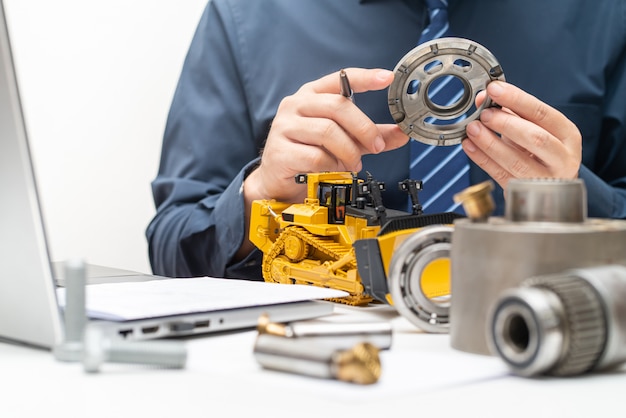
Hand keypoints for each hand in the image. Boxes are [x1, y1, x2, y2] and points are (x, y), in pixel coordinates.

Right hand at [245, 68, 408, 202]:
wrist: (277, 180)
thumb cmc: (309, 154)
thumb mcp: (344, 141)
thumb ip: (370, 136)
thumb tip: (402, 134)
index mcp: (312, 95)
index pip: (340, 79)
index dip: (364, 78)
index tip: (386, 78)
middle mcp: (296, 105)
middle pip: (337, 107)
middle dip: (363, 128)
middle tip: (376, 146)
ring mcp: (285, 126)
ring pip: (328, 132)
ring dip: (348, 151)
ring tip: (353, 164)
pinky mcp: (280, 150)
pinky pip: (316, 157)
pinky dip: (331, 166)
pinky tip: (332, 170)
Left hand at [463, 81, 581, 192]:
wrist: (551, 190)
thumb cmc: (542, 154)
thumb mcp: (534, 129)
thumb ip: (511, 111)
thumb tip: (485, 97)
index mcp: (567, 135)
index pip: (542, 113)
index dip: (517, 99)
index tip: (495, 89)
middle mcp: (562, 158)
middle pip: (535, 138)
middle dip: (506, 123)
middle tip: (485, 114)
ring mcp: (544, 179)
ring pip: (516, 161)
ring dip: (490, 143)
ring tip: (473, 129)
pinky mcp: (524, 192)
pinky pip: (500, 175)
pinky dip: (483, 159)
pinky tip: (470, 146)